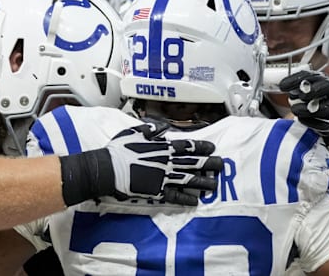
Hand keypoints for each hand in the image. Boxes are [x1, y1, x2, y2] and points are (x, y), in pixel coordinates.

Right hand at [107, 122, 222, 205]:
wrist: (108, 169)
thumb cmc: (119, 149)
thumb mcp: (135, 132)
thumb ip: (151, 129)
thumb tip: (163, 127)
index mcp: (163, 147)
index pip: (188, 146)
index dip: (202, 147)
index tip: (213, 148)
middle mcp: (167, 162)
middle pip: (193, 163)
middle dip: (209, 164)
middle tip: (221, 166)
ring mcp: (163, 178)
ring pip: (189, 180)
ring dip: (203, 182)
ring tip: (215, 186)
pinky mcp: (157, 192)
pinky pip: (175, 196)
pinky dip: (186, 199)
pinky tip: (195, 201)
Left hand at [279, 70, 328, 145]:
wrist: (324, 125)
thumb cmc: (311, 105)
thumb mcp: (302, 94)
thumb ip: (294, 89)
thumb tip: (282, 86)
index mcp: (321, 82)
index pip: (311, 76)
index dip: (296, 80)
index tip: (282, 86)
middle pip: (327, 86)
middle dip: (312, 90)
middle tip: (300, 95)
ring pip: (328, 106)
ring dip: (309, 109)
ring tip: (295, 110)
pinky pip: (328, 123)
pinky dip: (313, 122)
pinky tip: (301, 120)